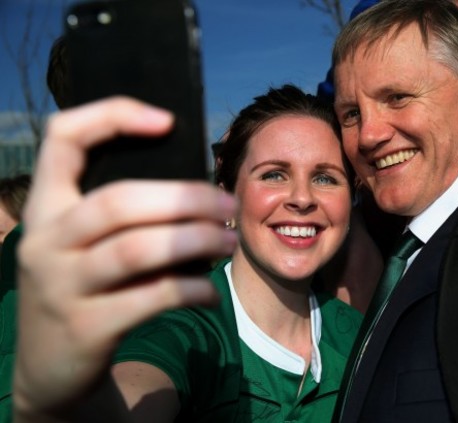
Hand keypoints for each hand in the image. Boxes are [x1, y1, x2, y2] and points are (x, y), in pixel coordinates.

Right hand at [12, 97, 237, 419]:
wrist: (48, 366)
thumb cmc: (84, 287)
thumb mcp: (82, 246)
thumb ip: (121, 216)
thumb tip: (196, 189)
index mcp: (46, 207)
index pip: (62, 138)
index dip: (113, 116)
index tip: (168, 121)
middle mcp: (45, 241)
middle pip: (119, 200)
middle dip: (185, 199)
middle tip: (227, 205)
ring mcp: (61, 285)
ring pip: (138, 249)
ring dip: (196, 241)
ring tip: (228, 242)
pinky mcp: (87, 327)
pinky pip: (153, 298)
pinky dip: (193, 290)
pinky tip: (211, 292)